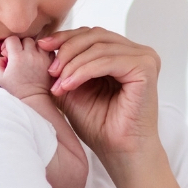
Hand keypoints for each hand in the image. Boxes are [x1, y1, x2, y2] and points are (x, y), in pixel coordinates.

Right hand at [0, 36, 52, 100]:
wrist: (34, 97)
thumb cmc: (16, 88)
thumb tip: (2, 55)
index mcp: (17, 57)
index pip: (12, 39)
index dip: (7, 44)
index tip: (7, 52)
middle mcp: (31, 54)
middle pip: (26, 39)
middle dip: (20, 45)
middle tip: (19, 55)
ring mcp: (42, 57)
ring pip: (38, 42)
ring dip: (32, 47)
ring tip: (29, 56)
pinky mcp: (51, 61)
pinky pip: (48, 50)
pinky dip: (43, 52)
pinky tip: (38, 59)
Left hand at [37, 27, 160, 160]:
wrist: (119, 152)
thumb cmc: (101, 126)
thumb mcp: (73, 90)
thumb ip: (64, 67)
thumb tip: (43, 46)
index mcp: (122, 54)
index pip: (91, 35)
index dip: (65, 38)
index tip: (41, 47)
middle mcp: (136, 52)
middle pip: (95, 35)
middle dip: (67, 49)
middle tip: (50, 70)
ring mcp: (144, 58)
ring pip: (99, 47)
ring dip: (73, 64)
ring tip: (59, 84)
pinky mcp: (146, 67)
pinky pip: (108, 60)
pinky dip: (85, 71)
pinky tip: (70, 84)